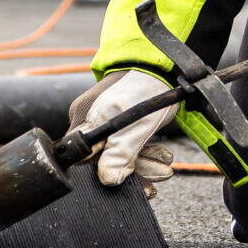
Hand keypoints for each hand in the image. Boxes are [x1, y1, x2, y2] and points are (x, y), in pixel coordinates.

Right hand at [69, 69, 177, 193]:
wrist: (162, 66)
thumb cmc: (148, 89)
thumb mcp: (138, 125)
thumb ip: (121, 153)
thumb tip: (108, 179)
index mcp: (85, 120)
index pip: (82, 159)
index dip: (102, 173)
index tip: (125, 181)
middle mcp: (88, 121)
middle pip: (102, 159)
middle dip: (133, 169)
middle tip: (159, 175)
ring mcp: (101, 121)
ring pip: (116, 153)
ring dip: (143, 163)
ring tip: (165, 166)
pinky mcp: (115, 122)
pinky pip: (123, 144)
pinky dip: (142, 152)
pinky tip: (159, 155)